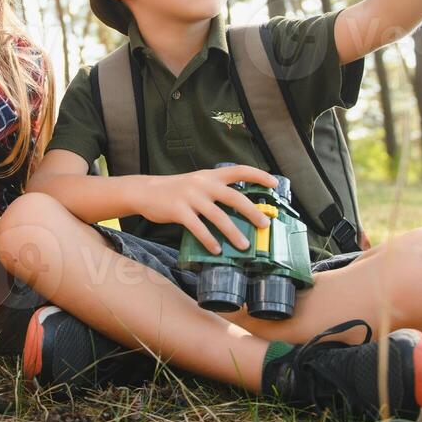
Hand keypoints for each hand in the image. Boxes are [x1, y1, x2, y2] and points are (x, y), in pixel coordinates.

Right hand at [135, 165, 277, 254]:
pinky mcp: (179, 210)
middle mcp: (203, 184)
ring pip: (218, 216)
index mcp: (210, 175)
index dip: (258, 175)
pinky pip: (198, 228)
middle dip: (252, 212)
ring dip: (233, 233)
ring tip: (244, 246)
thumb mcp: (197, 183)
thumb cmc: (176, 190)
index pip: (239, 170)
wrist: (146, 191)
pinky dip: (209, 240)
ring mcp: (191, 197)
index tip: (274, 183)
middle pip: (234, 197)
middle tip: (264, 225)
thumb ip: (215, 190)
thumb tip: (239, 209)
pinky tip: (217, 250)